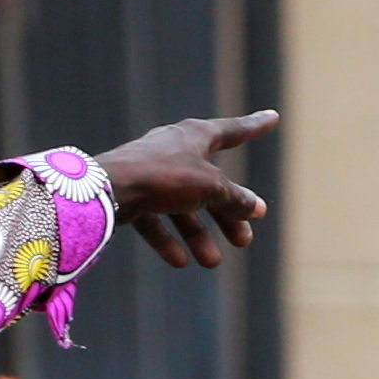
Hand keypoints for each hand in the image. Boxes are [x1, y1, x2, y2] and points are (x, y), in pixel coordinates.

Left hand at [96, 111, 276, 267]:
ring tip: (211, 262)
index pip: (233, 131)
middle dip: (227, 215)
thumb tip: (257, 208)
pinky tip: (180, 261)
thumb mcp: (210, 187)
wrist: (107, 188)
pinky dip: (168, 238)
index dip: (254, 126)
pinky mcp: (132, 193)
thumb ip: (235, 198)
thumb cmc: (163, 177)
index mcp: (194, 136)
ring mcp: (151, 172)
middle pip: (211, 184)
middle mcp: (173, 150)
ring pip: (183, 206)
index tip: (272, 117)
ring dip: (198, 235)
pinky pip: (155, 218)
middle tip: (244, 241)